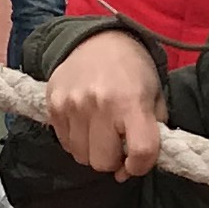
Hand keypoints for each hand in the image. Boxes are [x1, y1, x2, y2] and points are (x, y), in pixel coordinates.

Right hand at [42, 32, 165, 179]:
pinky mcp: (53, 105)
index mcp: (131, 101)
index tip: (136, 162)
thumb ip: (152, 131)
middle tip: (116, 145)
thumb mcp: (155, 95)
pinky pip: (64, 143)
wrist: (97, 40)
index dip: (140, 166)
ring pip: (81, 156)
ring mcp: (72, 105)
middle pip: (102, 162)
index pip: (140, 151)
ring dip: (92, 151)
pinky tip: (84, 124)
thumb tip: (131, 167)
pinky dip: (76, 140)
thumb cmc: (132, 70)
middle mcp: (99, 104)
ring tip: (100, 133)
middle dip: (112, 161)